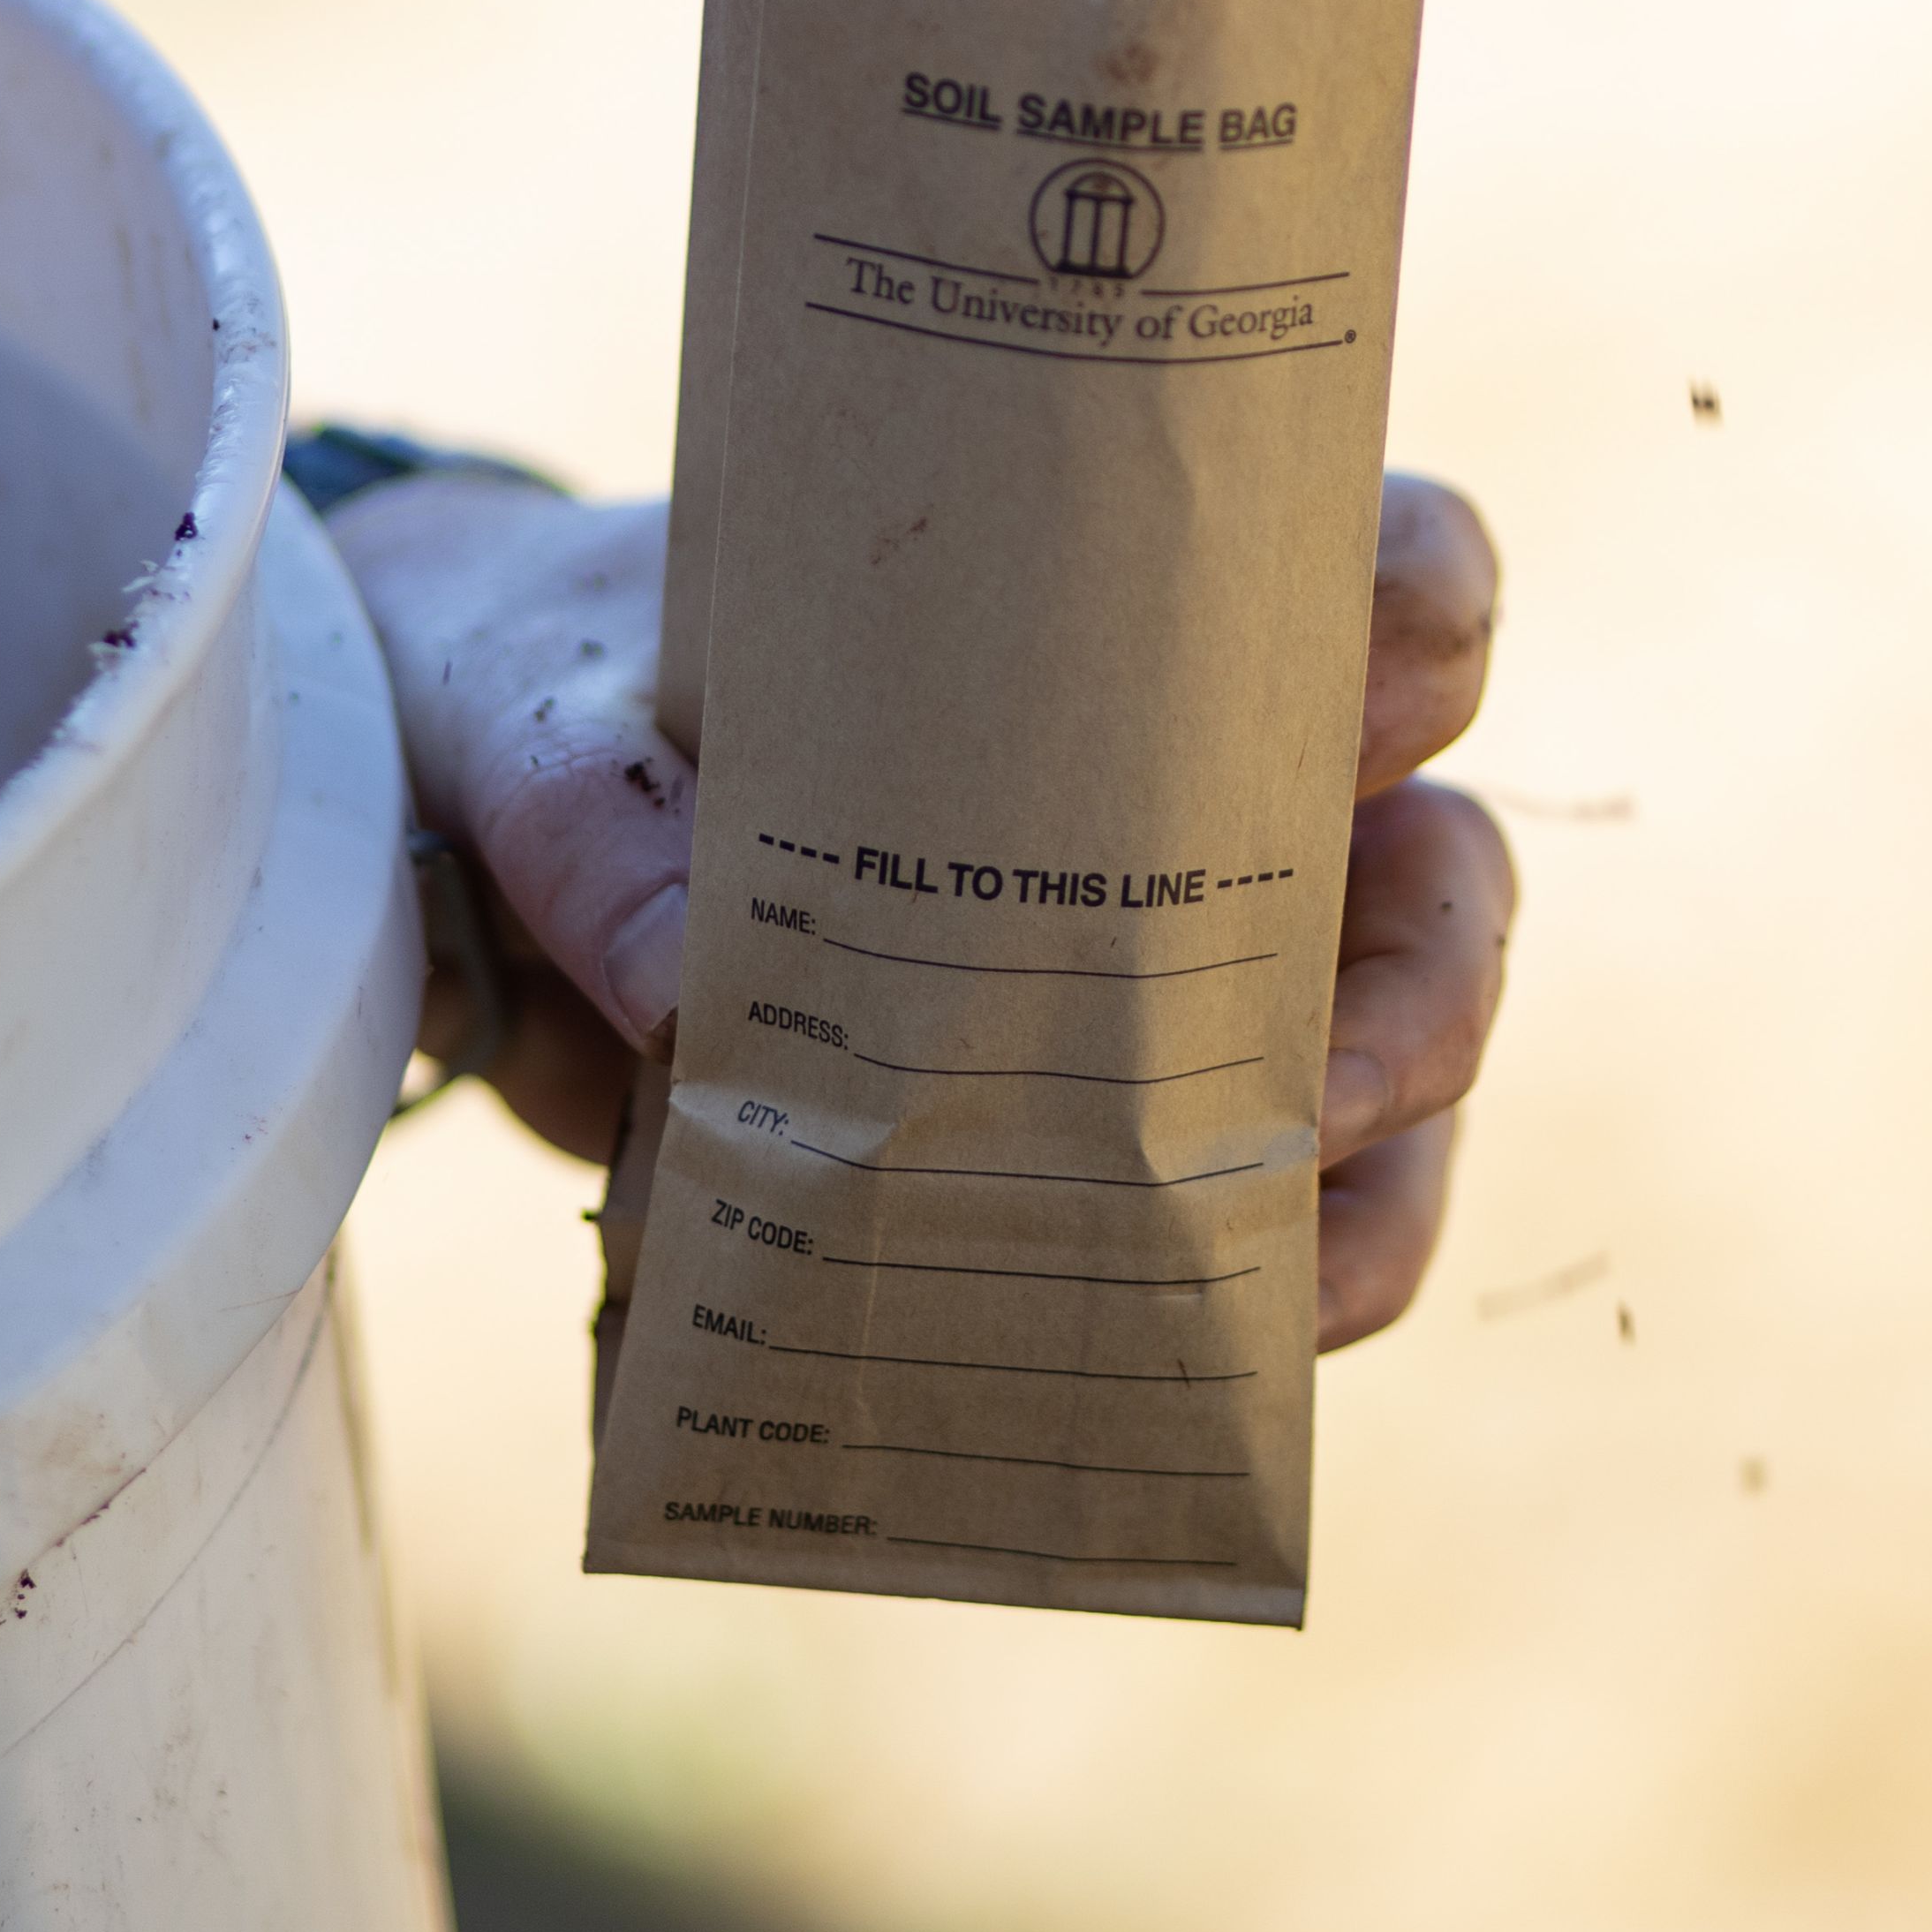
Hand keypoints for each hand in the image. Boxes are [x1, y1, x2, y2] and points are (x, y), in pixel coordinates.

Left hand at [330, 465, 1513, 1350]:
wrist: (489, 836)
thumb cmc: (575, 692)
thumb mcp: (547, 718)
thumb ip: (595, 817)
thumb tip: (680, 975)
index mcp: (1140, 612)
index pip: (1386, 566)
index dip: (1422, 631)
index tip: (1357, 714)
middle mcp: (1221, 791)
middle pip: (1442, 874)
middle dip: (1419, 994)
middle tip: (1322, 1087)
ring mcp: (1191, 978)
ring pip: (1392, 1085)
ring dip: (1365, 1196)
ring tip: (1272, 1286)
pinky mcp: (1112, 1141)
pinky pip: (1260, 1244)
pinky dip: (1242, 1317)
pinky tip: (1176, 1365)